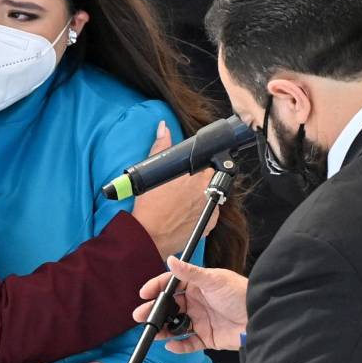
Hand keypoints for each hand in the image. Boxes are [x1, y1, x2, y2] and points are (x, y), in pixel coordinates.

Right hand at [131, 123, 217, 257]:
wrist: (149, 234)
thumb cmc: (150, 205)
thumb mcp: (153, 173)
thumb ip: (162, 147)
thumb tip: (163, 128)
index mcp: (196, 176)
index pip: (207, 164)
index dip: (198, 167)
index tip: (190, 172)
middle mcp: (207, 191)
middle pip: (210, 179)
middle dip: (200, 181)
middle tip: (184, 187)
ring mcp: (211, 208)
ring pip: (211, 195)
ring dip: (202, 195)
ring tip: (184, 201)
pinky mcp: (210, 223)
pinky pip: (211, 212)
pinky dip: (202, 210)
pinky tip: (187, 212)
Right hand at [134, 256, 247, 352]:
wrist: (260, 317)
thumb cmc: (239, 293)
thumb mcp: (213, 280)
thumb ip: (190, 272)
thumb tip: (170, 259)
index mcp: (197, 285)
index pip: (171, 285)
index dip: (156, 288)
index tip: (144, 294)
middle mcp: (197, 302)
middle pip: (170, 307)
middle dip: (154, 311)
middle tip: (139, 316)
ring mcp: (201, 320)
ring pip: (176, 326)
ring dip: (163, 329)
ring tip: (151, 332)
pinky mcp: (208, 338)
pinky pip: (190, 343)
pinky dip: (180, 346)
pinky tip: (170, 345)